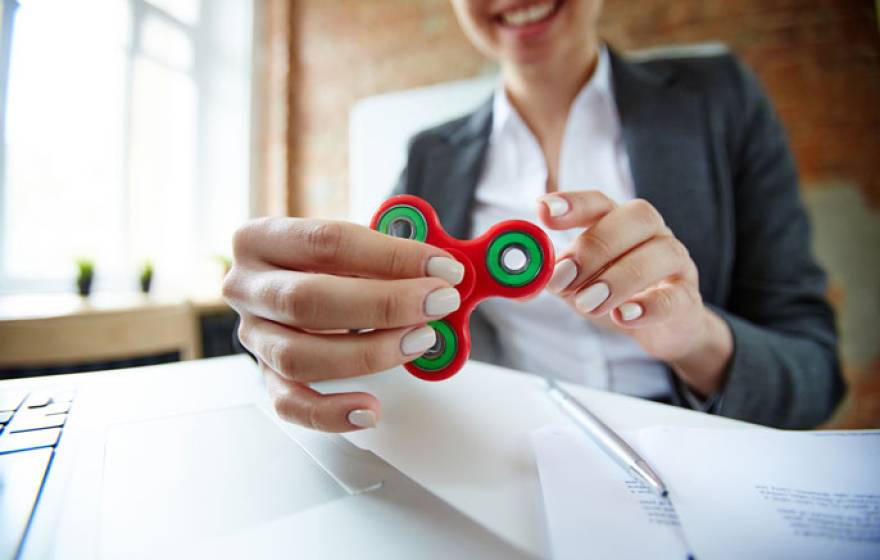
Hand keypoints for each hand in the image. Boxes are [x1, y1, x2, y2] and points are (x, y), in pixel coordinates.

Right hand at [223, 218, 463, 431]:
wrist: (304, 287)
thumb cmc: (333, 264)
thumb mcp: (356, 244)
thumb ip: (395, 254)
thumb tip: (450, 271)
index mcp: (260, 239)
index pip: (325, 242)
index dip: (390, 255)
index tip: (442, 267)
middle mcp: (245, 288)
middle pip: (307, 299)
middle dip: (384, 304)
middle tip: (438, 302)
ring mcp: (253, 337)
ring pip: (299, 356)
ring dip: (368, 353)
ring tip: (420, 342)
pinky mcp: (265, 378)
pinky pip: (291, 404)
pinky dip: (331, 412)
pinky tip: (371, 408)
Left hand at [537, 191, 732, 395]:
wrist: (663, 329)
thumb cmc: (614, 294)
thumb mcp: (576, 284)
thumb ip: (550, 277)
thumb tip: (518, 278)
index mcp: (618, 221)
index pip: (599, 202)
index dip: (572, 203)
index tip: (543, 211)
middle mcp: (650, 234)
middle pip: (634, 218)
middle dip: (594, 246)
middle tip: (562, 278)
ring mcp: (675, 263)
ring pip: (659, 254)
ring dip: (618, 278)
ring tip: (587, 304)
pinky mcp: (688, 299)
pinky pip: (676, 296)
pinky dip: (649, 306)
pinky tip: (623, 316)